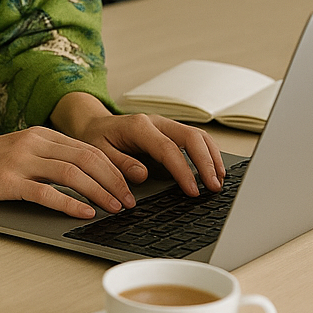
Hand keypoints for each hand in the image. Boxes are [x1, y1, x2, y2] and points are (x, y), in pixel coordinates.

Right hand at [0, 125, 137, 218]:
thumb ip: (50, 158)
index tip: (129, 186)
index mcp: (41, 134)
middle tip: (129, 201)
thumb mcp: (23, 152)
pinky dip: (69, 203)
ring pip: (72, 173)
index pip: (88, 147)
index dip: (113, 167)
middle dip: (113, 180)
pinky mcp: (9, 180)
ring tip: (114, 208)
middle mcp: (34, 142)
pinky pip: (46, 192)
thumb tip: (88, 178)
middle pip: (86, 157)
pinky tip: (84, 214)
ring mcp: (21, 160)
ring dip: (98, 192)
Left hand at [51, 92, 225, 197]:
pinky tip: (213, 167)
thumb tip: (142, 175)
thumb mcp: (98, 153)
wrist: (92, 123)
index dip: (184, 171)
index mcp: (138, 127)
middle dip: (206, 162)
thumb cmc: (96, 138)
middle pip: (190, 137)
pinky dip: (207, 151)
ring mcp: (165, 124)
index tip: (193, 191)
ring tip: (219, 179)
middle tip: (214, 187)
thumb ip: (119, 164)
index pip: (168, 149)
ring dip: (211, 156)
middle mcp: (155, 122)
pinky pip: (194, 137)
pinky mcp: (170, 130)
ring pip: (197, 135)